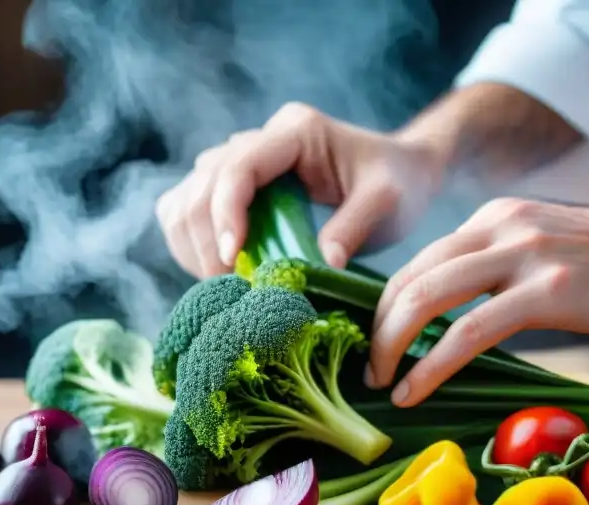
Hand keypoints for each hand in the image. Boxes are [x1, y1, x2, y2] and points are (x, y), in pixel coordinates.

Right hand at [155, 102, 440, 278]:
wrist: (403, 172)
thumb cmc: (400, 182)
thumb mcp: (388, 202)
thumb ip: (353, 227)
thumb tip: (319, 267)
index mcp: (295, 132)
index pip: (238, 166)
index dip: (226, 213)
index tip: (233, 259)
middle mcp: (260, 139)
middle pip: (202, 184)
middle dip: (206, 239)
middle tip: (231, 287)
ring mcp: (241, 161)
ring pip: (185, 197)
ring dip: (191, 244)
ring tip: (222, 283)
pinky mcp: (234, 186)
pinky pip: (187, 211)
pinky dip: (189, 244)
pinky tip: (214, 271)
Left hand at [365, 196, 588, 406]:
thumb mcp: (534, 247)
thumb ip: (490, 268)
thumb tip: (444, 314)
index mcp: (489, 221)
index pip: (417, 264)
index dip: (385, 308)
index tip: (377, 343)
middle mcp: (496, 229)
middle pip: (409, 280)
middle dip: (378, 330)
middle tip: (369, 369)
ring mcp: (519, 256)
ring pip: (428, 299)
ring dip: (392, 346)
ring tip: (382, 382)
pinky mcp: (544, 291)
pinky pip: (469, 331)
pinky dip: (431, 365)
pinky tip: (414, 390)